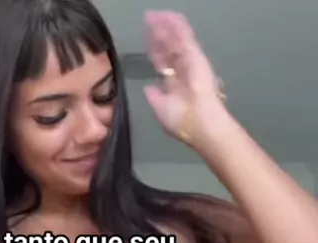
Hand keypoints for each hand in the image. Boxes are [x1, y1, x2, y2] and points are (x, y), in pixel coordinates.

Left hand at [143, 11, 228, 144]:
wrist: (200, 121)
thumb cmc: (181, 120)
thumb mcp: (161, 110)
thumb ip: (154, 97)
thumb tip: (148, 88)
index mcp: (174, 85)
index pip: (163, 63)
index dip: (155, 51)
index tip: (148, 40)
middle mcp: (182, 71)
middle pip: (168, 49)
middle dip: (158, 35)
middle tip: (148, 21)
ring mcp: (190, 61)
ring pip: (175, 40)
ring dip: (165, 26)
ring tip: (153, 15)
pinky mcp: (195, 55)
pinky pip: (185, 37)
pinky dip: (177, 26)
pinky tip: (168, 16)